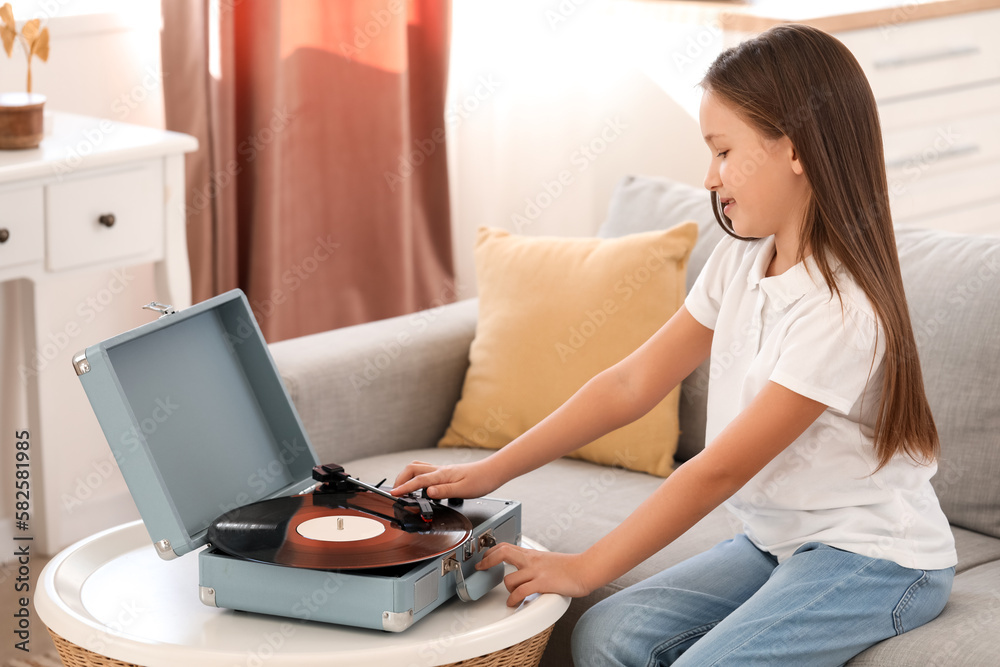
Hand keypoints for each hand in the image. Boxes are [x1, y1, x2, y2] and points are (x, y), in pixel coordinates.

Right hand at [391, 459, 500, 498]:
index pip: (418, 481)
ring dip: (407, 476)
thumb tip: (428, 492)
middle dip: (400, 479)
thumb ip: (444, 491)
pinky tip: (420, 486)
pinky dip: (417, 477)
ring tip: (403, 488)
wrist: (492, 472)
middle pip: (412, 469)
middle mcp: (440, 470)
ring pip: (418, 468)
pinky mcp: (445, 473)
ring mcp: (442, 470)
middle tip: (395, 491)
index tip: (394, 494)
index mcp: (442, 475)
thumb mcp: (463, 490)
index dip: (404, 488)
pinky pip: (426, 471)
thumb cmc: (481, 480)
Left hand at [476, 543, 592, 606]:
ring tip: (510, 597)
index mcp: (532, 554)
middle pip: (503, 552)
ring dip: (506, 590)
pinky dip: (514, 600)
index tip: (483, 558)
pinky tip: (514, 604)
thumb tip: (523, 570)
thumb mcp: (547, 560)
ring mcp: (536, 571)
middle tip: (481, 568)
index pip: (506, 546)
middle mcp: (531, 560)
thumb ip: (534, 563)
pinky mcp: (542, 583)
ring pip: (509, 579)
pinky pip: (521, 592)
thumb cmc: (569, 567)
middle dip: (488, 561)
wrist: (585, 569)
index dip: (491, 551)